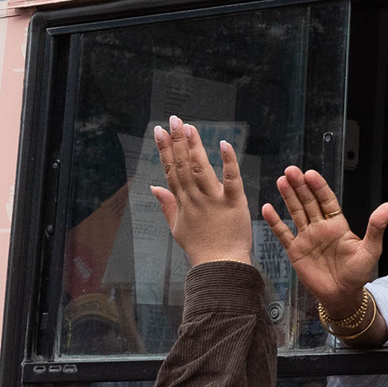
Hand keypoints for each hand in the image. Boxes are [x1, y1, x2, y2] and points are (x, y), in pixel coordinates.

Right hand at [150, 116, 251, 266]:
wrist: (220, 266)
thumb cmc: (200, 248)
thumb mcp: (177, 227)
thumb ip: (166, 204)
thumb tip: (154, 186)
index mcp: (183, 202)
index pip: (170, 171)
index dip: (164, 150)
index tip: (159, 131)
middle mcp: (195, 198)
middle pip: (183, 165)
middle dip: (177, 141)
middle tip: (174, 120)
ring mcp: (213, 200)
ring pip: (201, 168)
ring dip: (195, 147)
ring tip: (190, 127)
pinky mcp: (234, 203)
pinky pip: (231, 179)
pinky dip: (228, 161)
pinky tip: (224, 144)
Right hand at [260, 166, 387, 315]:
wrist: (342, 296)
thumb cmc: (358, 274)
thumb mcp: (371, 250)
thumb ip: (376, 227)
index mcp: (338, 225)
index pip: (327, 200)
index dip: (319, 187)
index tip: (311, 174)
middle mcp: (321, 228)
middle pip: (309, 202)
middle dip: (300, 186)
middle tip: (291, 170)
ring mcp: (307, 238)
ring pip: (296, 212)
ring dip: (288, 197)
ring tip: (281, 181)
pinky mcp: (295, 251)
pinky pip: (283, 234)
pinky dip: (275, 222)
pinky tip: (267, 208)